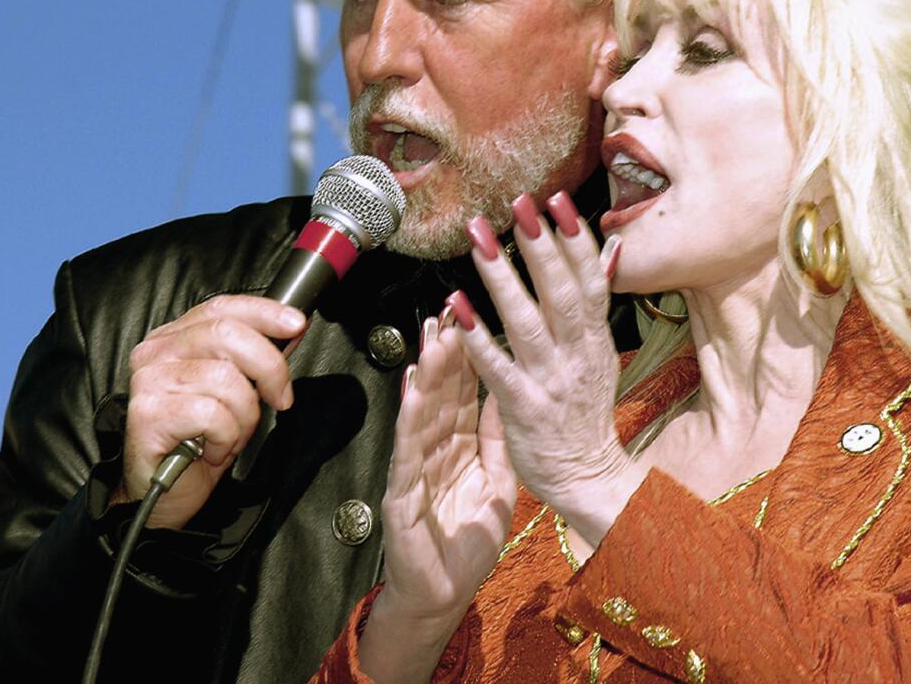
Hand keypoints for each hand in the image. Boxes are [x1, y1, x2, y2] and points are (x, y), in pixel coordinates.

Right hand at [115, 295, 303, 528]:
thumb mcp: (238, 391)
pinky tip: (213, 449)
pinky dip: (226, 436)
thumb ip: (259, 357)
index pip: (222, 307)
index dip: (264, 312)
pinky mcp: (147, 414)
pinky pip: (211, 414)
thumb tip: (293, 328)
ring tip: (233, 434)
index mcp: (175, 338)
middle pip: (227, 334)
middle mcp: (156, 353)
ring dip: (245, 415)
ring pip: (224, 379)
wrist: (164, 494)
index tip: (297, 324)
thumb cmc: (200, 440)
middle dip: (269, 366)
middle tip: (280, 397)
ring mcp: (148, 381)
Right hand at [359, 321, 516, 680]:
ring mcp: (415, 470)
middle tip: (447, 314)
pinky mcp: (402, 495)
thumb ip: (499, 441)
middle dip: (444, 355)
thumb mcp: (498, 484)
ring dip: (428, 378)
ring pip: (422, 415)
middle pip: (440, 395)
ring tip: (434, 341)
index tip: (470, 319)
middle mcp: (435, 451)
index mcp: (460, 447)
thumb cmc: (467, 544)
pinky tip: (412, 392)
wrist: (444, 597)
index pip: (463, 394)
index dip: (467, 358)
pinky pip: (407, 451)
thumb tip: (508, 393)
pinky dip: (409, 420)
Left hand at [451, 192, 642, 546]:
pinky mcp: (522, 408)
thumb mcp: (601, 352)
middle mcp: (577, 355)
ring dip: (504, 279)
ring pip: (528, 323)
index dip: (575, 239)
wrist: (588, 477)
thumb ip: (598, 302)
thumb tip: (611, 249)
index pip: (591, 280)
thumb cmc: (585, 410)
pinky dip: (478, 336)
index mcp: (595, 339)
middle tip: (519, 204)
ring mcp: (550, 381)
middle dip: (541, 246)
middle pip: (562, 293)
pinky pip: (497, 368)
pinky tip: (455, 307)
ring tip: (481, 239)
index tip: (558, 200)